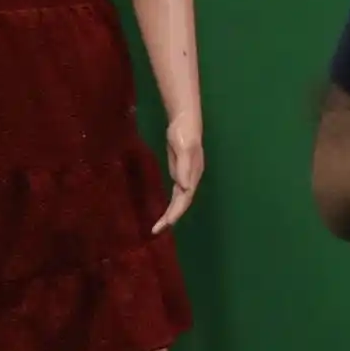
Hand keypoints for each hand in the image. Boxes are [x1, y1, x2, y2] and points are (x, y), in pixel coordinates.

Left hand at [154, 114, 203, 233]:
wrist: (185, 120)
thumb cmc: (184, 133)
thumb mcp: (182, 149)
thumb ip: (183, 168)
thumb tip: (185, 189)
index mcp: (192, 175)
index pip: (184, 200)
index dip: (175, 213)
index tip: (164, 225)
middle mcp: (191, 178)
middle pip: (182, 202)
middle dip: (171, 217)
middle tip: (156, 231)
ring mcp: (186, 175)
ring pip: (180, 199)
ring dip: (172, 213)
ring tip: (160, 226)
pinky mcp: (180, 171)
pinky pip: (177, 192)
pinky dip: (171, 203)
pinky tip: (166, 209)